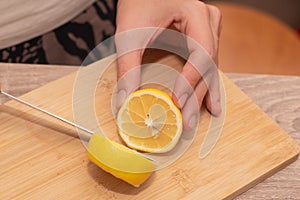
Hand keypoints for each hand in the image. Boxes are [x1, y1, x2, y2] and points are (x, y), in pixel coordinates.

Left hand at [115, 0, 221, 130]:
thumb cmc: (138, 2)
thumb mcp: (129, 34)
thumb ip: (127, 67)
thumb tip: (124, 101)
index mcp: (195, 12)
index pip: (201, 53)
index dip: (190, 81)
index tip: (178, 103)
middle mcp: (208, 20)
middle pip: (208, 64)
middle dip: (198, 94)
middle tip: (190, 121)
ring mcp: (209, 27)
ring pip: (211, 65)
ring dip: (205, 91)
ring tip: (207, 114)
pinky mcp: (203, 34)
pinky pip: (207, 61)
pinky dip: (204, 81)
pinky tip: (208, 99)